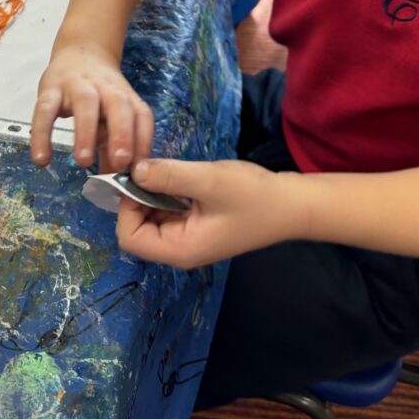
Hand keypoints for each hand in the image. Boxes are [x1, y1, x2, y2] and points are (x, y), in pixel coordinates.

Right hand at [30, 42, 153, 171]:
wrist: (81, 52)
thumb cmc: (100, 94)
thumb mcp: (112, 117)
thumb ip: (113, 151)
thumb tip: (117, 190)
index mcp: (126, 97)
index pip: (141, 116)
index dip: (143, 142)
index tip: (140, 172)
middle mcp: (106, 89)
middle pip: (119, 106)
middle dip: (122, 133)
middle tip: (120, 163)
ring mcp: (78, 86)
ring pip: (86, 103)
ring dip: (87, 132)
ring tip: (84, 162)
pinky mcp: (50, 87)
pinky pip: (45, 110)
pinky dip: (43, 134)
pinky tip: (41, 159)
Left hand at [116, 158, 291, 268]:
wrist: (291, 205)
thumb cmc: (253, 195)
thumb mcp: (210, 180)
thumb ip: (169, 176)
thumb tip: (134, 170)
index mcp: (179, 249)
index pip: (129, 237)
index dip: (127, 206)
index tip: (141, 177)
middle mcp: (179, 251)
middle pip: (136, 229)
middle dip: (137, 199)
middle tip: (151, 168)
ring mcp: (188, 241)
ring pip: (151, 219)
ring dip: (151, 195)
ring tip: (165, 170)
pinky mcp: (197, 228)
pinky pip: (167, 214)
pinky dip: (165, 195)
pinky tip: (179, 178)